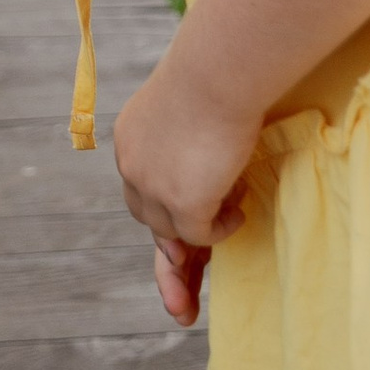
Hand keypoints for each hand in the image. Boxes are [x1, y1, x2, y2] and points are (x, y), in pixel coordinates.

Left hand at [112, 55, 257, 322]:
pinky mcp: (181, 204)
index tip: (174, 244)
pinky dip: (220, 230)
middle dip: (169, 253)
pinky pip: (199, 237)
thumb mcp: (196, 106)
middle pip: (148, 218)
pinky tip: (238, 211)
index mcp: (132, 137)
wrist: (219, 68)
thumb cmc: (219, 72)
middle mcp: (131, 164)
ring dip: (199, 237)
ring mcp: (152, 188)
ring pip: (171, 233)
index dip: (162, 214)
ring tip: (232, 215)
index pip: (142, 188)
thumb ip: (192, 139)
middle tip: (181, 301)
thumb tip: (208, 173)